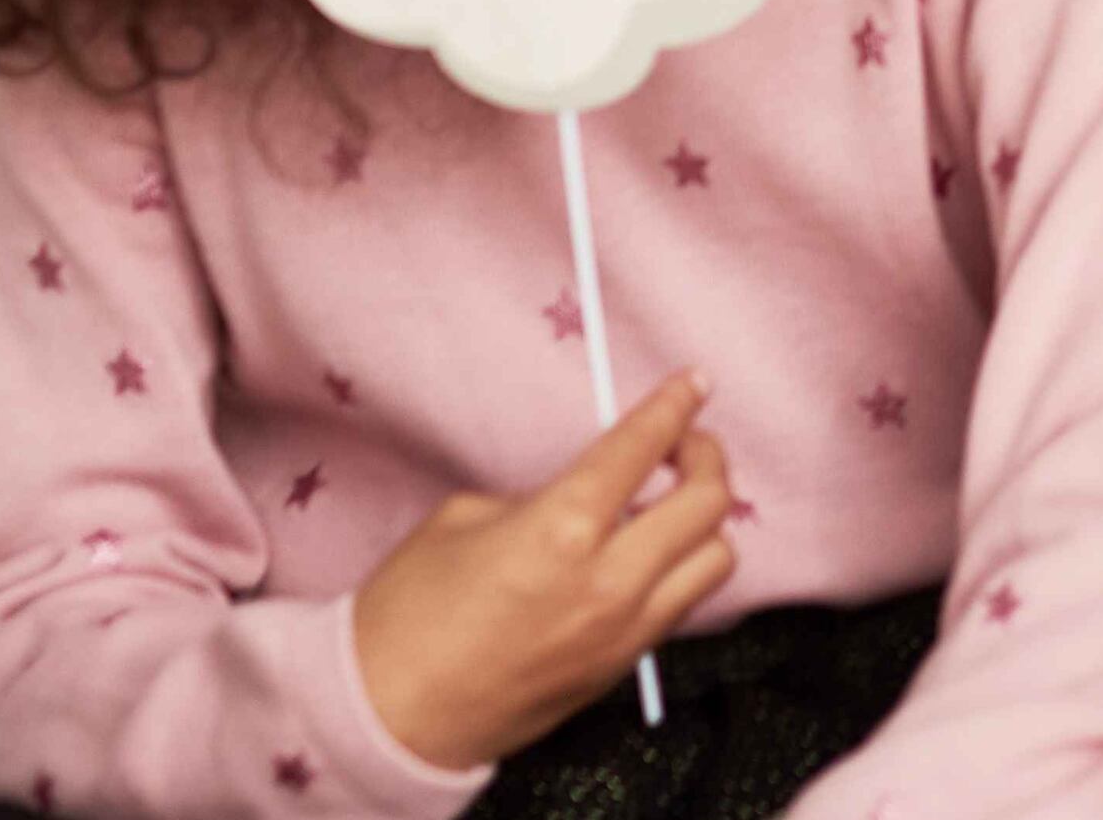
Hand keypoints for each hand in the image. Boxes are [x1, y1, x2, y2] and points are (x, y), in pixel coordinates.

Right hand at [348, 370, 735, 771]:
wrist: (386, 719)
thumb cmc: (405, 613)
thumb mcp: (460, 521)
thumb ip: (536, 499)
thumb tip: (576, 498)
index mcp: (563, 529)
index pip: (642, 449)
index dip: (675, 406)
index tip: (693, 383)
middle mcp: (611, 581)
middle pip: (708, 503)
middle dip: (705, 457)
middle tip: (681, 444)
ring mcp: (623, 632)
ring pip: (716, 560)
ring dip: (703, 522)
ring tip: (668, 506)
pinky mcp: (620, 669)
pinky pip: (682, 605)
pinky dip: (681, 570)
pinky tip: (648, 557)